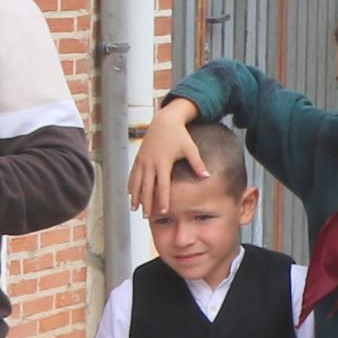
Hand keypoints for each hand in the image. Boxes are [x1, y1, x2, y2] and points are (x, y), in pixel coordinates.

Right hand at [126, 98, 201, 218]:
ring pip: (136, 182)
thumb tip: (207, 177)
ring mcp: (142, 160)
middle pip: (147, 187)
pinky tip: (130, 194)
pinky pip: (132, 174)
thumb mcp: (191, 148)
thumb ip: (198, 164)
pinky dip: (130, 184)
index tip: (162, 212)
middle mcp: (150, 163)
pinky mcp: (139, 157)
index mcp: (163, 163)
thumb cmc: (180, 135)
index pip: (162, 186)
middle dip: (146, 203)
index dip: (162, 200)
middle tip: (146, 217)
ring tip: (134, 209)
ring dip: (135, 196)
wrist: (164, 120)